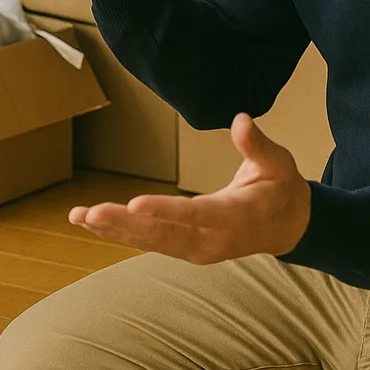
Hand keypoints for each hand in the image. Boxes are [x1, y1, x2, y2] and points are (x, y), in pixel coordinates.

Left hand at [68, 114, 311, 262]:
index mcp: (236, 217)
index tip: (134, 204)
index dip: (164, 211)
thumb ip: (257, 144)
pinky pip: (150, 243)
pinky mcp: (187, 249)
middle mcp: (213, 240)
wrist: (289, 227)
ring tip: (80, 217)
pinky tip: (93, 223)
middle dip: (124, 223)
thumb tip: (241, 119)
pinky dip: (121, 234)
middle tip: (90, 212)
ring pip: (151, 241)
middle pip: (164, 233)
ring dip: (114, 230)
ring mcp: (198, 250)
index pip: (196, 215)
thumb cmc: (281, 188)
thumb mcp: (278, 162)